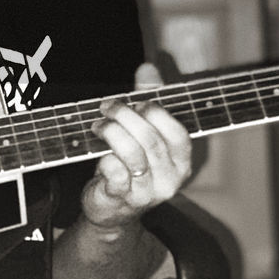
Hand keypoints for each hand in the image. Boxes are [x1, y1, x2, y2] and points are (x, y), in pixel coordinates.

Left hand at [83, 63, 191, 229]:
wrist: (112, 210)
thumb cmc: (129, 166)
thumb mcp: (142, 133)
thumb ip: (148, 99)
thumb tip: (148, 67)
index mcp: (181, 161)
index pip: (178, 133)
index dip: (157, 113)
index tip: (137, 101)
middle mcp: (170, 179)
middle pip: (151, 140)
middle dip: (125, 116)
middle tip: (107, 106)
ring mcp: (148, 192)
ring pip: (133, 155)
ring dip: (112, 133)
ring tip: (98, 126)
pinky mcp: (123, 200)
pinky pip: (116, 173)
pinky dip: (105, 159)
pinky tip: (100, 155)